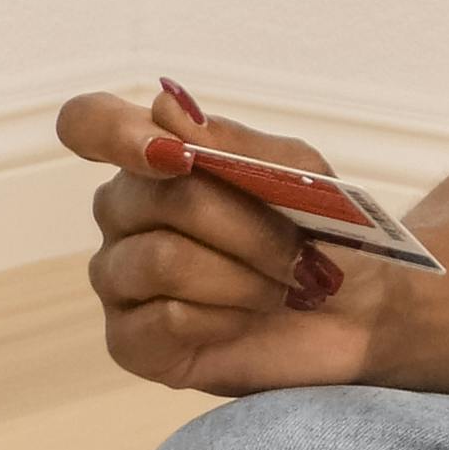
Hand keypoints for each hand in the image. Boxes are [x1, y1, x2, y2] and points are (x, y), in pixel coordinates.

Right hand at [62, 84, 408, 398]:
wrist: (358, 314)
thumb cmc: (322, 233)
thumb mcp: (297, 174)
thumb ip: (232, 143)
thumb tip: (166, 108)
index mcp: (153, 158)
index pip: (89, 123)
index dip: (114, 133)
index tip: (176, 156)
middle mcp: (124, 213)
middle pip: (159, 198)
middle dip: (244, 225)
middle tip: (295, 251)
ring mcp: (119, 278)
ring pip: (162, 260)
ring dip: (242, 277)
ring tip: (279, 287)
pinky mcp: (130, 341)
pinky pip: (164, 320)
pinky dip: (224, 318)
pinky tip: (245, 319)